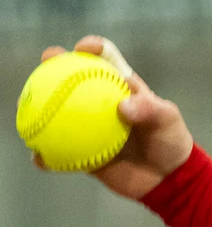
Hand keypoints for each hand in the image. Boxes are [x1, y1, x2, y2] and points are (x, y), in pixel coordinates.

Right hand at [32, 37, 192, 199]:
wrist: (169, 177)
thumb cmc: (171, 141)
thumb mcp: (168, 120)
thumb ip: (150, 109)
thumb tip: (123, 107)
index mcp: (121, 87)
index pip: (105, 60)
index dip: (92, 48)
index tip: (83, 48)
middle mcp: (100, 103)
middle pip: (71, 79)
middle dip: (53, 65)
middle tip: (45, 62)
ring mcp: (89, 127)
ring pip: (58, 113)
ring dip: (38, 108)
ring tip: (25, 108)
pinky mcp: (83, 152)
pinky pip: (60, 153)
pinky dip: (47, 155)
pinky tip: (40, 158)